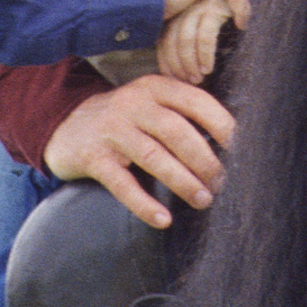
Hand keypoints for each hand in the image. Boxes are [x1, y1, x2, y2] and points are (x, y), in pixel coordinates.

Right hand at [42, 76, 234, 231]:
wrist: (66, 126)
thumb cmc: (124, 121)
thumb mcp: (150, 105)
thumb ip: (181, 116)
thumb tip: (230, 145)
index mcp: (154, 88)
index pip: (196, 101)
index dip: (221, 125)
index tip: (240, 148)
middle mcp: (133, 104)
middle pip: (176, 131)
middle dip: (204, 159)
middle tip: (221, 182)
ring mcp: (111, 130)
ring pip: (153, 156)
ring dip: (182, 181)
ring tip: (203, 200)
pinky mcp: (93, 157)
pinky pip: (122, 184)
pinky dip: (144, 204)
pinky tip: (163, 219)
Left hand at [156, 0, 231, 84]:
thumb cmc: (231, 23)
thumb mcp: (208, 33)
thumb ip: (194, 45)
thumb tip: (184, 73)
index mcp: (179, 13)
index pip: (163, 39)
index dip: (166, 61)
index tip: (172, 79)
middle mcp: (186, 7)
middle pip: (172, 39)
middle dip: (178, 65)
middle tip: (189, 82)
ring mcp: (199, 5)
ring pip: (186, 39)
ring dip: (192, 63)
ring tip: (200, 77)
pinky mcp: (215, 6)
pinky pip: (205, 36)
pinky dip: (206, 55)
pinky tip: (210, 66)